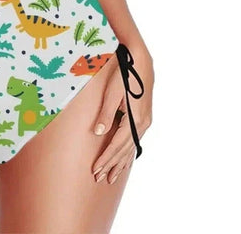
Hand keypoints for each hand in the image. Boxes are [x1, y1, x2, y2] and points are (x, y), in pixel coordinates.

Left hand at [91, 45, 153, 183]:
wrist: (142, 62)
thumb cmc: (124, 75)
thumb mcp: (112, 93)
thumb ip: (106, 114)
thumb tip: (98, 133)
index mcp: (134, 120)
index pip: (117, 146)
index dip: (105, 159)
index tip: (95, 170)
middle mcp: (142, 124)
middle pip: (124, 150)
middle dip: (111, 165)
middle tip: (99, 179)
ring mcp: (145, 121)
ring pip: (131, 148)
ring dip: (121, 162)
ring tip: (112, 177)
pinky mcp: (144, 117)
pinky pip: (135, 140)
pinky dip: (128, 153)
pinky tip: (125, 160)